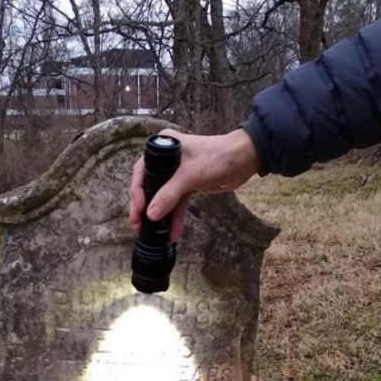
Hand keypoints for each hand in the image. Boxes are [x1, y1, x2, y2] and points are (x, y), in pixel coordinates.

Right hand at [128, 127, 260, 240]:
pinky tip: (172, 233)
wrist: (243, 159)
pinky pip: (178, 203)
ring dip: (159, 216)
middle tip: (137, 225)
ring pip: (163, 197)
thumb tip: (150, 215)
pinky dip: (175, 216)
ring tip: (150, 233)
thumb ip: (169, 195)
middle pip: (150, 185)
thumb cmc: (215, 157)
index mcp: (162, 147)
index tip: (138, 210)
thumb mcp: (189, 176)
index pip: (141, 171)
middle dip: (145, 207)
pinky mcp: (189, 185)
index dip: (137, 192)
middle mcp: (167, 159)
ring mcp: (178, 173)